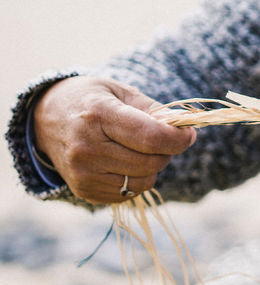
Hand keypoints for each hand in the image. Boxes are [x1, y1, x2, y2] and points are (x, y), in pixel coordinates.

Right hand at [32, 76, 196, 203]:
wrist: (44, 118)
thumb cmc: (91, 100)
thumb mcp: (120, 91)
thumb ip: (153, 110)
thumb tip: (183, 128)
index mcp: (98, 115)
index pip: (151, 137)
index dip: (178, 139)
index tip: (189, 133)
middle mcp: (86, 147)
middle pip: (151, 162)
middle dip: (167, 151)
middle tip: (163, 138)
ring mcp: (83, 173)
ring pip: (144, 181)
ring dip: (153, 167)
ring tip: (139, 149)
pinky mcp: (84, 190)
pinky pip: (129, 193)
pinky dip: (137, 179)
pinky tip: (124, 162)